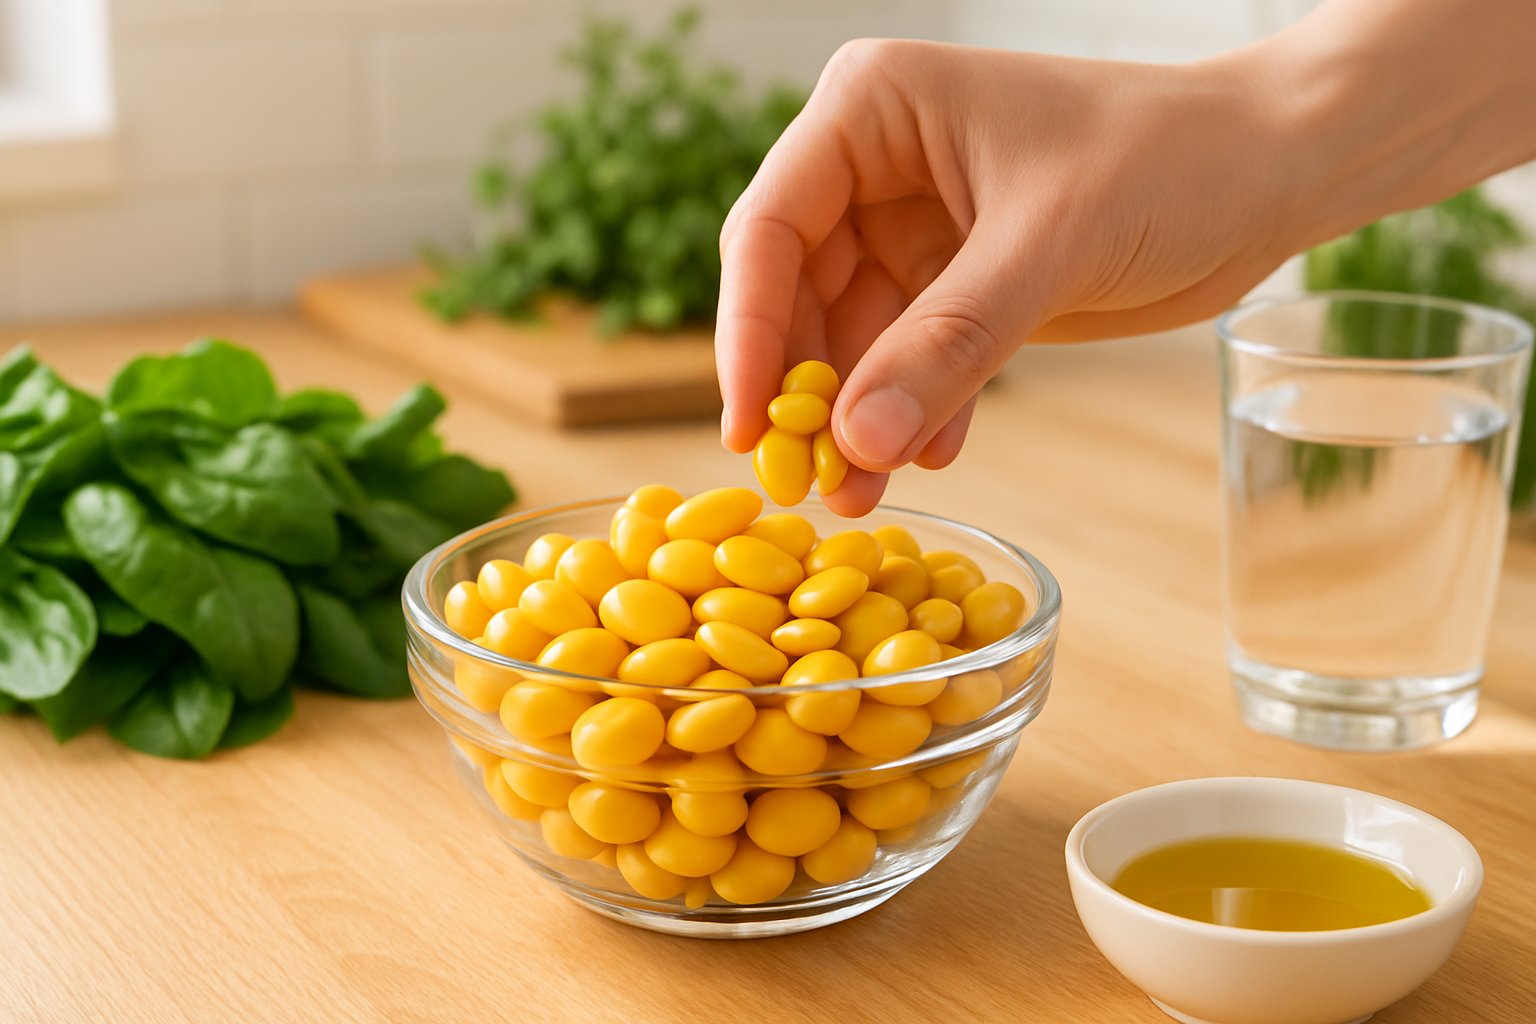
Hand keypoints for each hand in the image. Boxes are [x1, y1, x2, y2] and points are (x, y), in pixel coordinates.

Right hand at [715, 39, 1304, 514]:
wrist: (1275, 170)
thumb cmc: (1172, 156)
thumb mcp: (1050, 245)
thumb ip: (950, 342)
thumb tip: (856, 440)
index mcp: (873, 113)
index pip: (770, 228)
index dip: (750, 332)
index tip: (750, 427)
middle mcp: (878, 168)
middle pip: (799, 294)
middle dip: (808, 393)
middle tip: (811, 485)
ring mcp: (917, 229)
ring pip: (854, 340)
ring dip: (858, 419)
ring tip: (864, 496)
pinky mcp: (961, 285)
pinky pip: (913, 361)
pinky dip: (916, 413)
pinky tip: (928, 458)